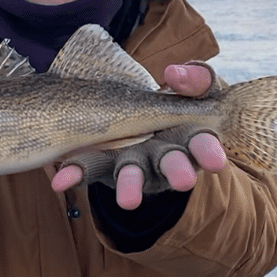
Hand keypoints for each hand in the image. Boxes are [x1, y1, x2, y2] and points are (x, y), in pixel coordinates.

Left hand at [51, 62, 226, 209]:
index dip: (208, 152)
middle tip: (184, 181)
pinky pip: (90, 167)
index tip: (215, 161)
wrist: (149, 123)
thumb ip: (196, 80)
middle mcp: (164, 156)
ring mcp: (135, 163)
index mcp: (192, 139)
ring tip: (128, 201)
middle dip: (177, 171)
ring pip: (132, 174)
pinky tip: (60, 180)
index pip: (204, 146)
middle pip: (171, 165)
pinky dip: (76, 173)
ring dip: (130, 185)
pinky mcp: (105, 164)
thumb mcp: (199, 90)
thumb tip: (175, 74)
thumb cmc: (183, 106)